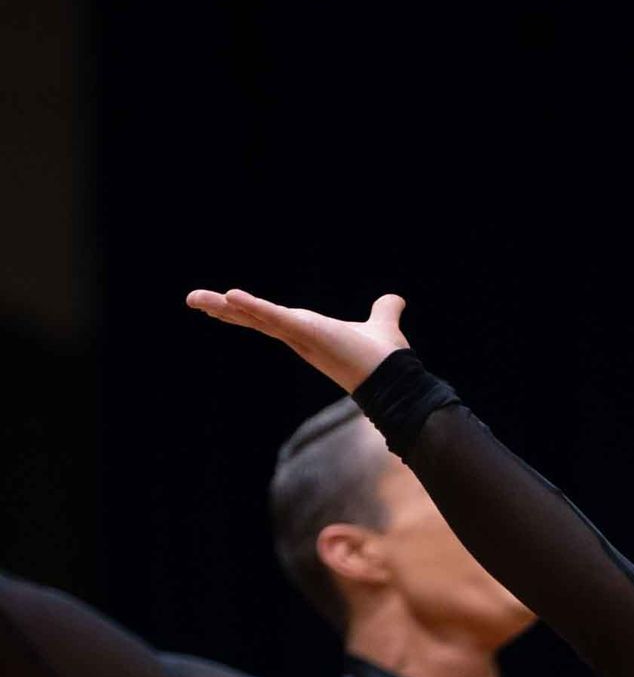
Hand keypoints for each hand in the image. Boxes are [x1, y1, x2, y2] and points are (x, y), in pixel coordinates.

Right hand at [184, 287, 408, 393]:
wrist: (396, 379)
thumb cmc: (386, 359)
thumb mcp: (382, 324)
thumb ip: (385, 311)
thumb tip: (396, 302)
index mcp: (309, 332)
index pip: (271, 319)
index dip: (248, 310)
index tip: (226, 302)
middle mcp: (299, 336)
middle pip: (254, 319)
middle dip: (224, 310)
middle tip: (195, 300)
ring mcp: (299, 336)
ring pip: (255, 318)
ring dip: (225, 308)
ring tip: (195, 299)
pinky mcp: (304, 333)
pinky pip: (272, 318)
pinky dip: (252, 307)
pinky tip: (229, 297)